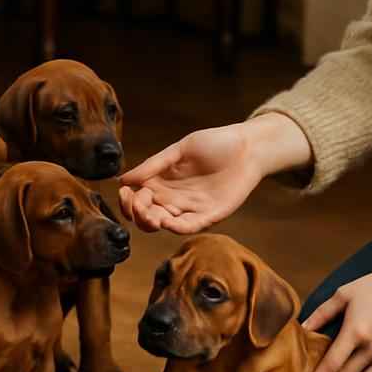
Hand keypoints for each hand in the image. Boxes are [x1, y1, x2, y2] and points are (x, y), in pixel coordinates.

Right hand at [117, 123, 261, 233]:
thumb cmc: (214, 144)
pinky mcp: (210, 215)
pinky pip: (191, 226)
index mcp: (162, 182)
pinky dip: (177, 227)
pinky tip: (167, 222)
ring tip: (151, 217)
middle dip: (138, 214)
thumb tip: (123, 179)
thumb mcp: (180, 150)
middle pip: (147, 216)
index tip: (124, 191)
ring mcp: (191, 209)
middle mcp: (173, 199)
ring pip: (165, 224)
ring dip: (154, 223)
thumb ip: (154, 165)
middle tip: (138, 206)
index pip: (138, 199)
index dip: (128, 200)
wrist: (248, 147)